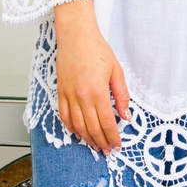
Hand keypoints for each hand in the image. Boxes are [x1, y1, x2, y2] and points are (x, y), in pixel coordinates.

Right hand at [55, 0, 130, 155]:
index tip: (117, 145)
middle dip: (101, 142)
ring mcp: (69, 95)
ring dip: (86, 138)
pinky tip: (77, 132)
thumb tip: (125, 114)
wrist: (76, 35)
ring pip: (77, 125)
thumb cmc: (96, 49)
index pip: (106, 122)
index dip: (112, 137)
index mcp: (97, 91)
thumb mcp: (116, 70)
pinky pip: (64, 115)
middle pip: (91, 128)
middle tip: (108, 150)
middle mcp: (81, 96)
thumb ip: (121, 94)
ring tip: (95, 145)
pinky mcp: (61, 91)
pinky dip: (71, 127)